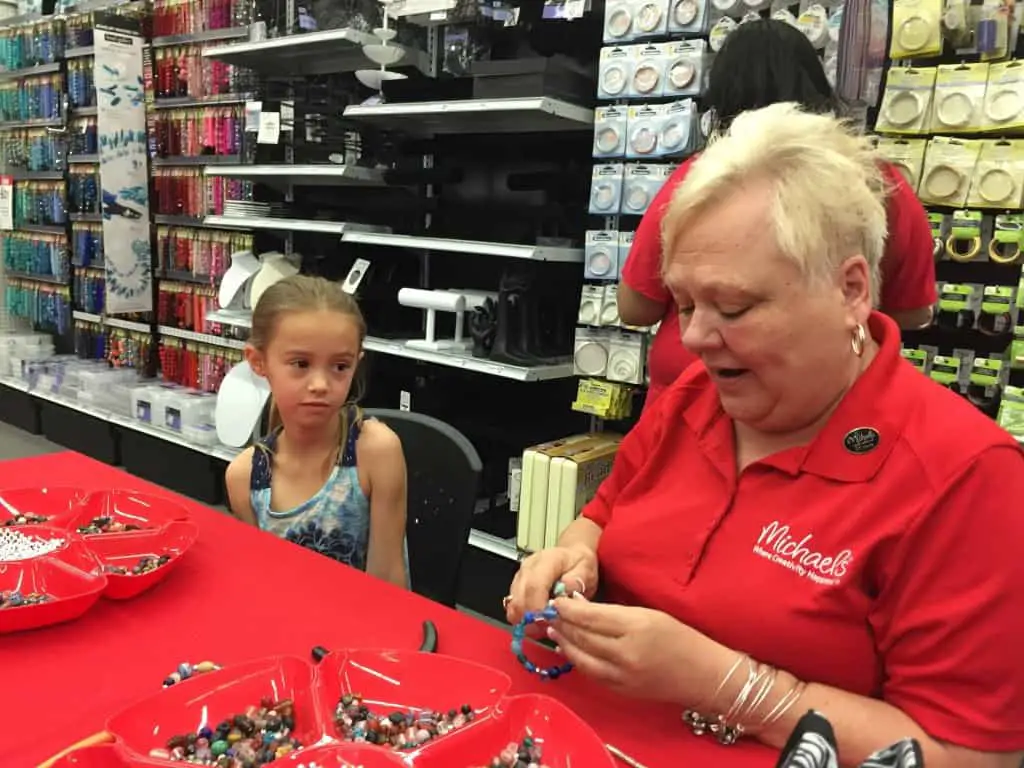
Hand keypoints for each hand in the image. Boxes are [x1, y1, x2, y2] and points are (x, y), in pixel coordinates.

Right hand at [505, 544, 597, 625]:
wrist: (572, 557)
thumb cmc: (578, 564)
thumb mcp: (586, 570)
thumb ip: (577, 580)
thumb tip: (565, 590)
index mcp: (547, 561)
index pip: (534, 585)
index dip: (537, 607)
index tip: (547, 620)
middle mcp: (528, 567)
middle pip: (519, 597)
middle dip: (531, 618)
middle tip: (547, 627)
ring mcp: (520, 577)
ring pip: (514, 604)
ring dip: (526, 620)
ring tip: (545, 624)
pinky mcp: (516, 588)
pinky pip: (513, 608)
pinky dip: (523, 619)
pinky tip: (538, 621)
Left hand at [548, 595, 717, 704]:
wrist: (703, 675)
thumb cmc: (680, 637)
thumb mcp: (649, 614)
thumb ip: (615, 613)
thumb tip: (582, 608)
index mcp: (635, 627)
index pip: (591, 617)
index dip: (569, 609)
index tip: (556, 600)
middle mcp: (625, 653)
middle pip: (582, 637)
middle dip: (562, 624)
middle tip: (549, 613)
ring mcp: (622, 676)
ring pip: (581, 658)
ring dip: (564, 643)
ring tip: (554, 630)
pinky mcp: (621, 691)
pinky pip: (591, 674)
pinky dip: (577, 660)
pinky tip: (570, 649)